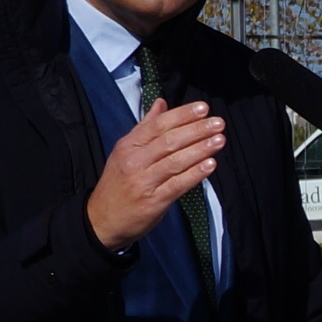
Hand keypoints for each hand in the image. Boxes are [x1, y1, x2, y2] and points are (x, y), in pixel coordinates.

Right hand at [86, 99, 223, 251]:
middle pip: (169, 141)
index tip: (203, 108)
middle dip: (196, 130)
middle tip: (218, 122)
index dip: (182, 115)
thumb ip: (145, 127)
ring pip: (175, 161)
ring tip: (219, 140)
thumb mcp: (125, 151)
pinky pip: (178, 185)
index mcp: (128, 146)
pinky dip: (195, 174)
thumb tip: (161, 103)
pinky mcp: (153, 201)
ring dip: (200, 149)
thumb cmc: (118, 182)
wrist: (101, 219)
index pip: (158, 125)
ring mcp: (143, 181)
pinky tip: (211, 165)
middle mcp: (134, 161)